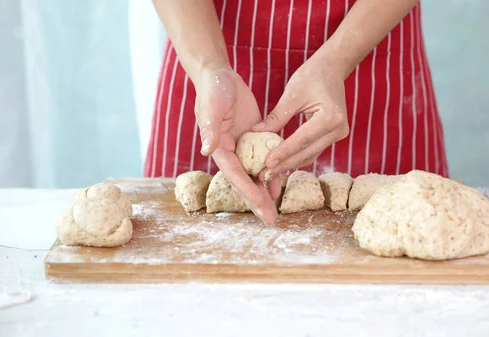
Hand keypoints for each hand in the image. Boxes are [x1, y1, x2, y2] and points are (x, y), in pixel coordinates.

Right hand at [195, 68, 279, 223]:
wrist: (219, 76)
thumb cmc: (213, 89)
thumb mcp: (211, 106)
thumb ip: (209, 128)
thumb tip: (206, 149)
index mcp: (219, 148)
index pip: (234, 175)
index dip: (247, 191)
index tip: (259, 205)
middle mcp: (230, 152)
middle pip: (245, 182)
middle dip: (257, 201)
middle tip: (271, 220)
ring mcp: (242, 147)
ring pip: (255, 175)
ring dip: (265, 192)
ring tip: (276, 211)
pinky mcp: (253, 139)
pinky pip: (264, 160)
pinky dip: (272, 172)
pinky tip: (281, 185)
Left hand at [252, 60, 348, 179]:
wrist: (332, 69)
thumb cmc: (311, 76)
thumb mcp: (292, 94)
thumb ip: (276, 117)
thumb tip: (256, 133)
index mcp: (330, 116)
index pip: (302, 140)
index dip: (283, 153)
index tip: (266, 163)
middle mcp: (338, 129)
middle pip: (307, 152)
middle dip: (285, 164)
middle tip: (264, 175)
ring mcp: (339, 134)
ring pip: (311, 154)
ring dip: (290, 164)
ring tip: (270, 173)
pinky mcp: (334, 136)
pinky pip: (314, 150)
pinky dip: (298, 156)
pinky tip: (282, 164)